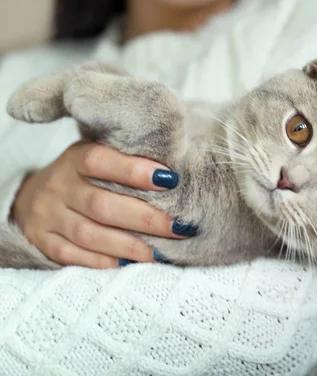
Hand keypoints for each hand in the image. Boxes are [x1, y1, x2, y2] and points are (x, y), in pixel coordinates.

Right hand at [11, 142, 193, 267]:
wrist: (31, 195)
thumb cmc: (84, 176)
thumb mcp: (99, 157)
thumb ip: (127, 161)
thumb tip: (174, 177)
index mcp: (74, 159)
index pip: (100, 161)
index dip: (134, 171)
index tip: (170, 180)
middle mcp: (58, 187)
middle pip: (102, 205)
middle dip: (146, 219)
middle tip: (180, 227)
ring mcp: (47, 216)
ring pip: (90, 235)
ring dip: (131, 246)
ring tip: (162, 252)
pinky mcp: (42, 241)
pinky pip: (73, 256)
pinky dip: (104, 262)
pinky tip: (131, 264)